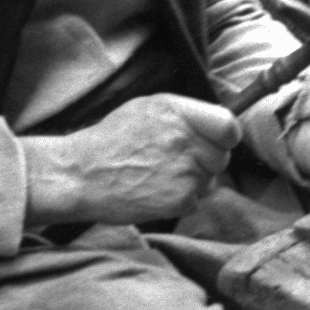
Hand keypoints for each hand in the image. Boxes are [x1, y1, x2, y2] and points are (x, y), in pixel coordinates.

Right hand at [22, 94, 238, 227]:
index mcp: (177, 111)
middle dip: (206, 161)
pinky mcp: (179, 200)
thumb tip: (219, 123)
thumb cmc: (111, 140)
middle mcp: (184, 139)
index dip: (226, 136)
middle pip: (222, 157)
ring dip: (193, 182)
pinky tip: (155, 191)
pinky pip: (196, 201)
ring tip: (160, 175)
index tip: (217, 141)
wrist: (80, 175)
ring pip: (210, 180)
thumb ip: (184, 113)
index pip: (229, 126)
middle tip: (177, 161)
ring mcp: (184, 171)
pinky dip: (180, 201)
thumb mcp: (146, 108)